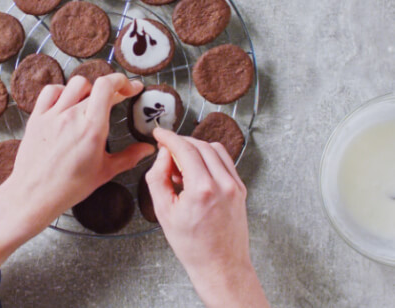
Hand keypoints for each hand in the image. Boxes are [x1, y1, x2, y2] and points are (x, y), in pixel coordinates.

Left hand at [0, 74, 153, 264]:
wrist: (34, 195)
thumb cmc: (69, 187)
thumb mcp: (105, 172)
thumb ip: (129, 157)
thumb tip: (147, 149)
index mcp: (92, 128)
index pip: (107, 86)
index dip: (123, 82)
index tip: (132, 88)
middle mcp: (72, 116)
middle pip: (95, 86)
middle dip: (111, 91)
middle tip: (118, 99)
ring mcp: (52, 114)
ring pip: (75, 84)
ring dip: (88, 88)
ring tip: (92, 102)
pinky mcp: (37, 117)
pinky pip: (51, 91)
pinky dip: (63, 91)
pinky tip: (67, 102)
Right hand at [146, 128, 268, 307]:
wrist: (221, 266)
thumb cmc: (191, 245)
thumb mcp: (163, 211)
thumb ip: (158, 177)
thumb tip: (163, 154)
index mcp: (202, 189)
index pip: (184, 149)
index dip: (169, 137)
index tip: (158, 132)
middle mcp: (223, 183)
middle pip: (199, 145)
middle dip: (180, 142)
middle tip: (166, 150)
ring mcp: (235, 185)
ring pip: (214, 149)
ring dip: (195, 148)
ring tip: (180, 165)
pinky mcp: (241, 189)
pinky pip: (224, 161)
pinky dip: (208, 158)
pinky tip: (196, 171)